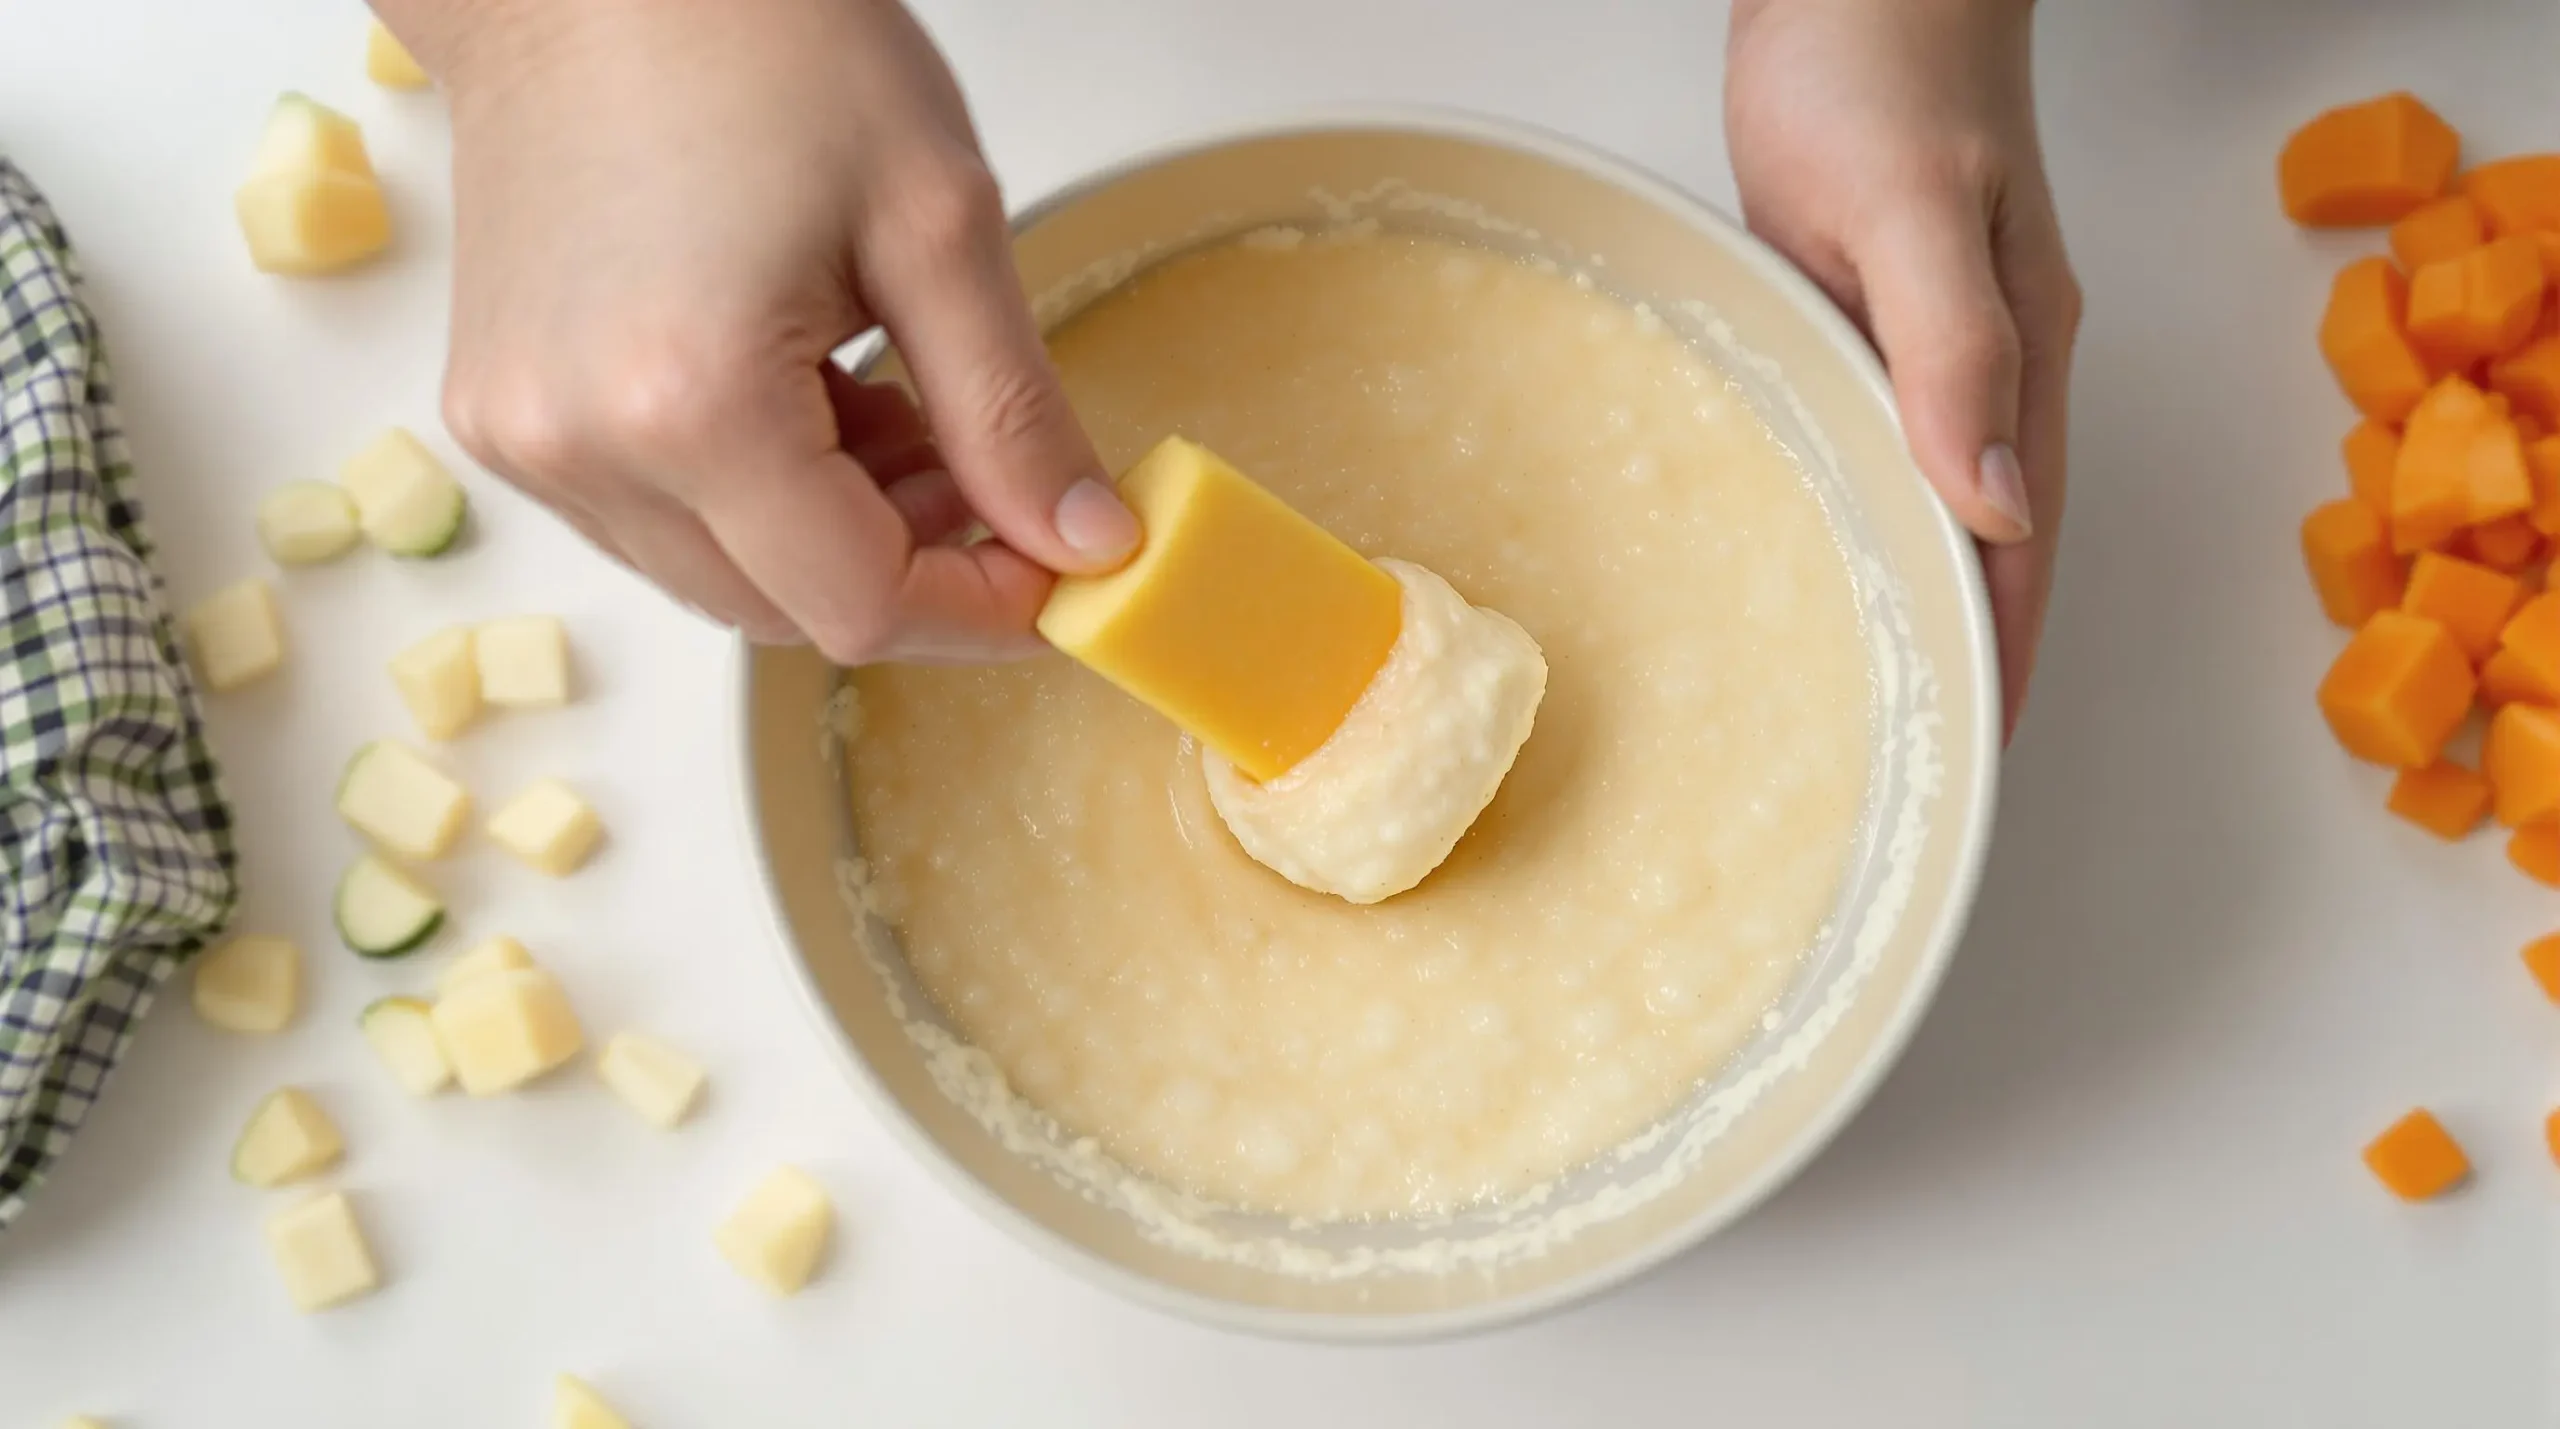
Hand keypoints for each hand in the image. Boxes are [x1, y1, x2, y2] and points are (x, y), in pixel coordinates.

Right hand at [372, 0, 1138, 662]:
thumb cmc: (751, 37)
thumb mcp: (938, 222)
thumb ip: (1012, 411)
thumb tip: (1083, 542)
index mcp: (689, 405)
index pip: (859, 607)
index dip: (980, 612)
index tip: (1056, 573)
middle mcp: (582, 446)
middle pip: (786, 609)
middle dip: (913, 565)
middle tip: (989, 470)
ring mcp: (526, 438)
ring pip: (722, 575)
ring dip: (834, 531)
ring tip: (897, 405)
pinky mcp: (503, 413)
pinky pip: (655, 518)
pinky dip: (754, 493)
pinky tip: (806, 390)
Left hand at [1725, 0, 2079, 737]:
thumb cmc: (1878, 67)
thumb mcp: (1908, 216)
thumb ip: (1952, 357)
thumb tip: (1993, 513)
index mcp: (2020, 359)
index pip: (2021, 551)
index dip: (2004, 659)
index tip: (1975, 755)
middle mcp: (1993, 365)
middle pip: (1992, 544)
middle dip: (1968, 656)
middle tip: (1920, 758)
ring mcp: (1936, 341)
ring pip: (1935, 500)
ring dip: (1917, 593)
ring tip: (1877, 690)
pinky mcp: (1874, 311)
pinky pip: (1881, 440)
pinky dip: (1866, 512)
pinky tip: (1826, 544)